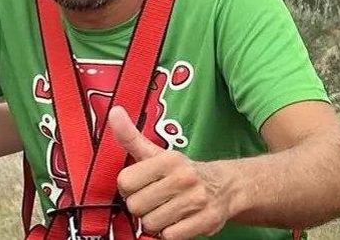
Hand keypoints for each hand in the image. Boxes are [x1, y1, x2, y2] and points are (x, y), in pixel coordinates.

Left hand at [110, 106, 231, 238]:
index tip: (137, 187)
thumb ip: (130, 136)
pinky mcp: (206, 221)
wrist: (226, 186)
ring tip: (165, 212)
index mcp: (167, 160)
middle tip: (152, 202)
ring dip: (154, 222)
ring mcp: (196, 200)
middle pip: (136, 206)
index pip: (125, 182)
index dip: (127, 189)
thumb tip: (114, 112)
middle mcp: (183, 178)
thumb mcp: (156, 152)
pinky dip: (169, 233)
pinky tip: (176, 222)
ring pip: (151, 224)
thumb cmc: (182, 171)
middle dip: (140, 208)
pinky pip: (170, 236)